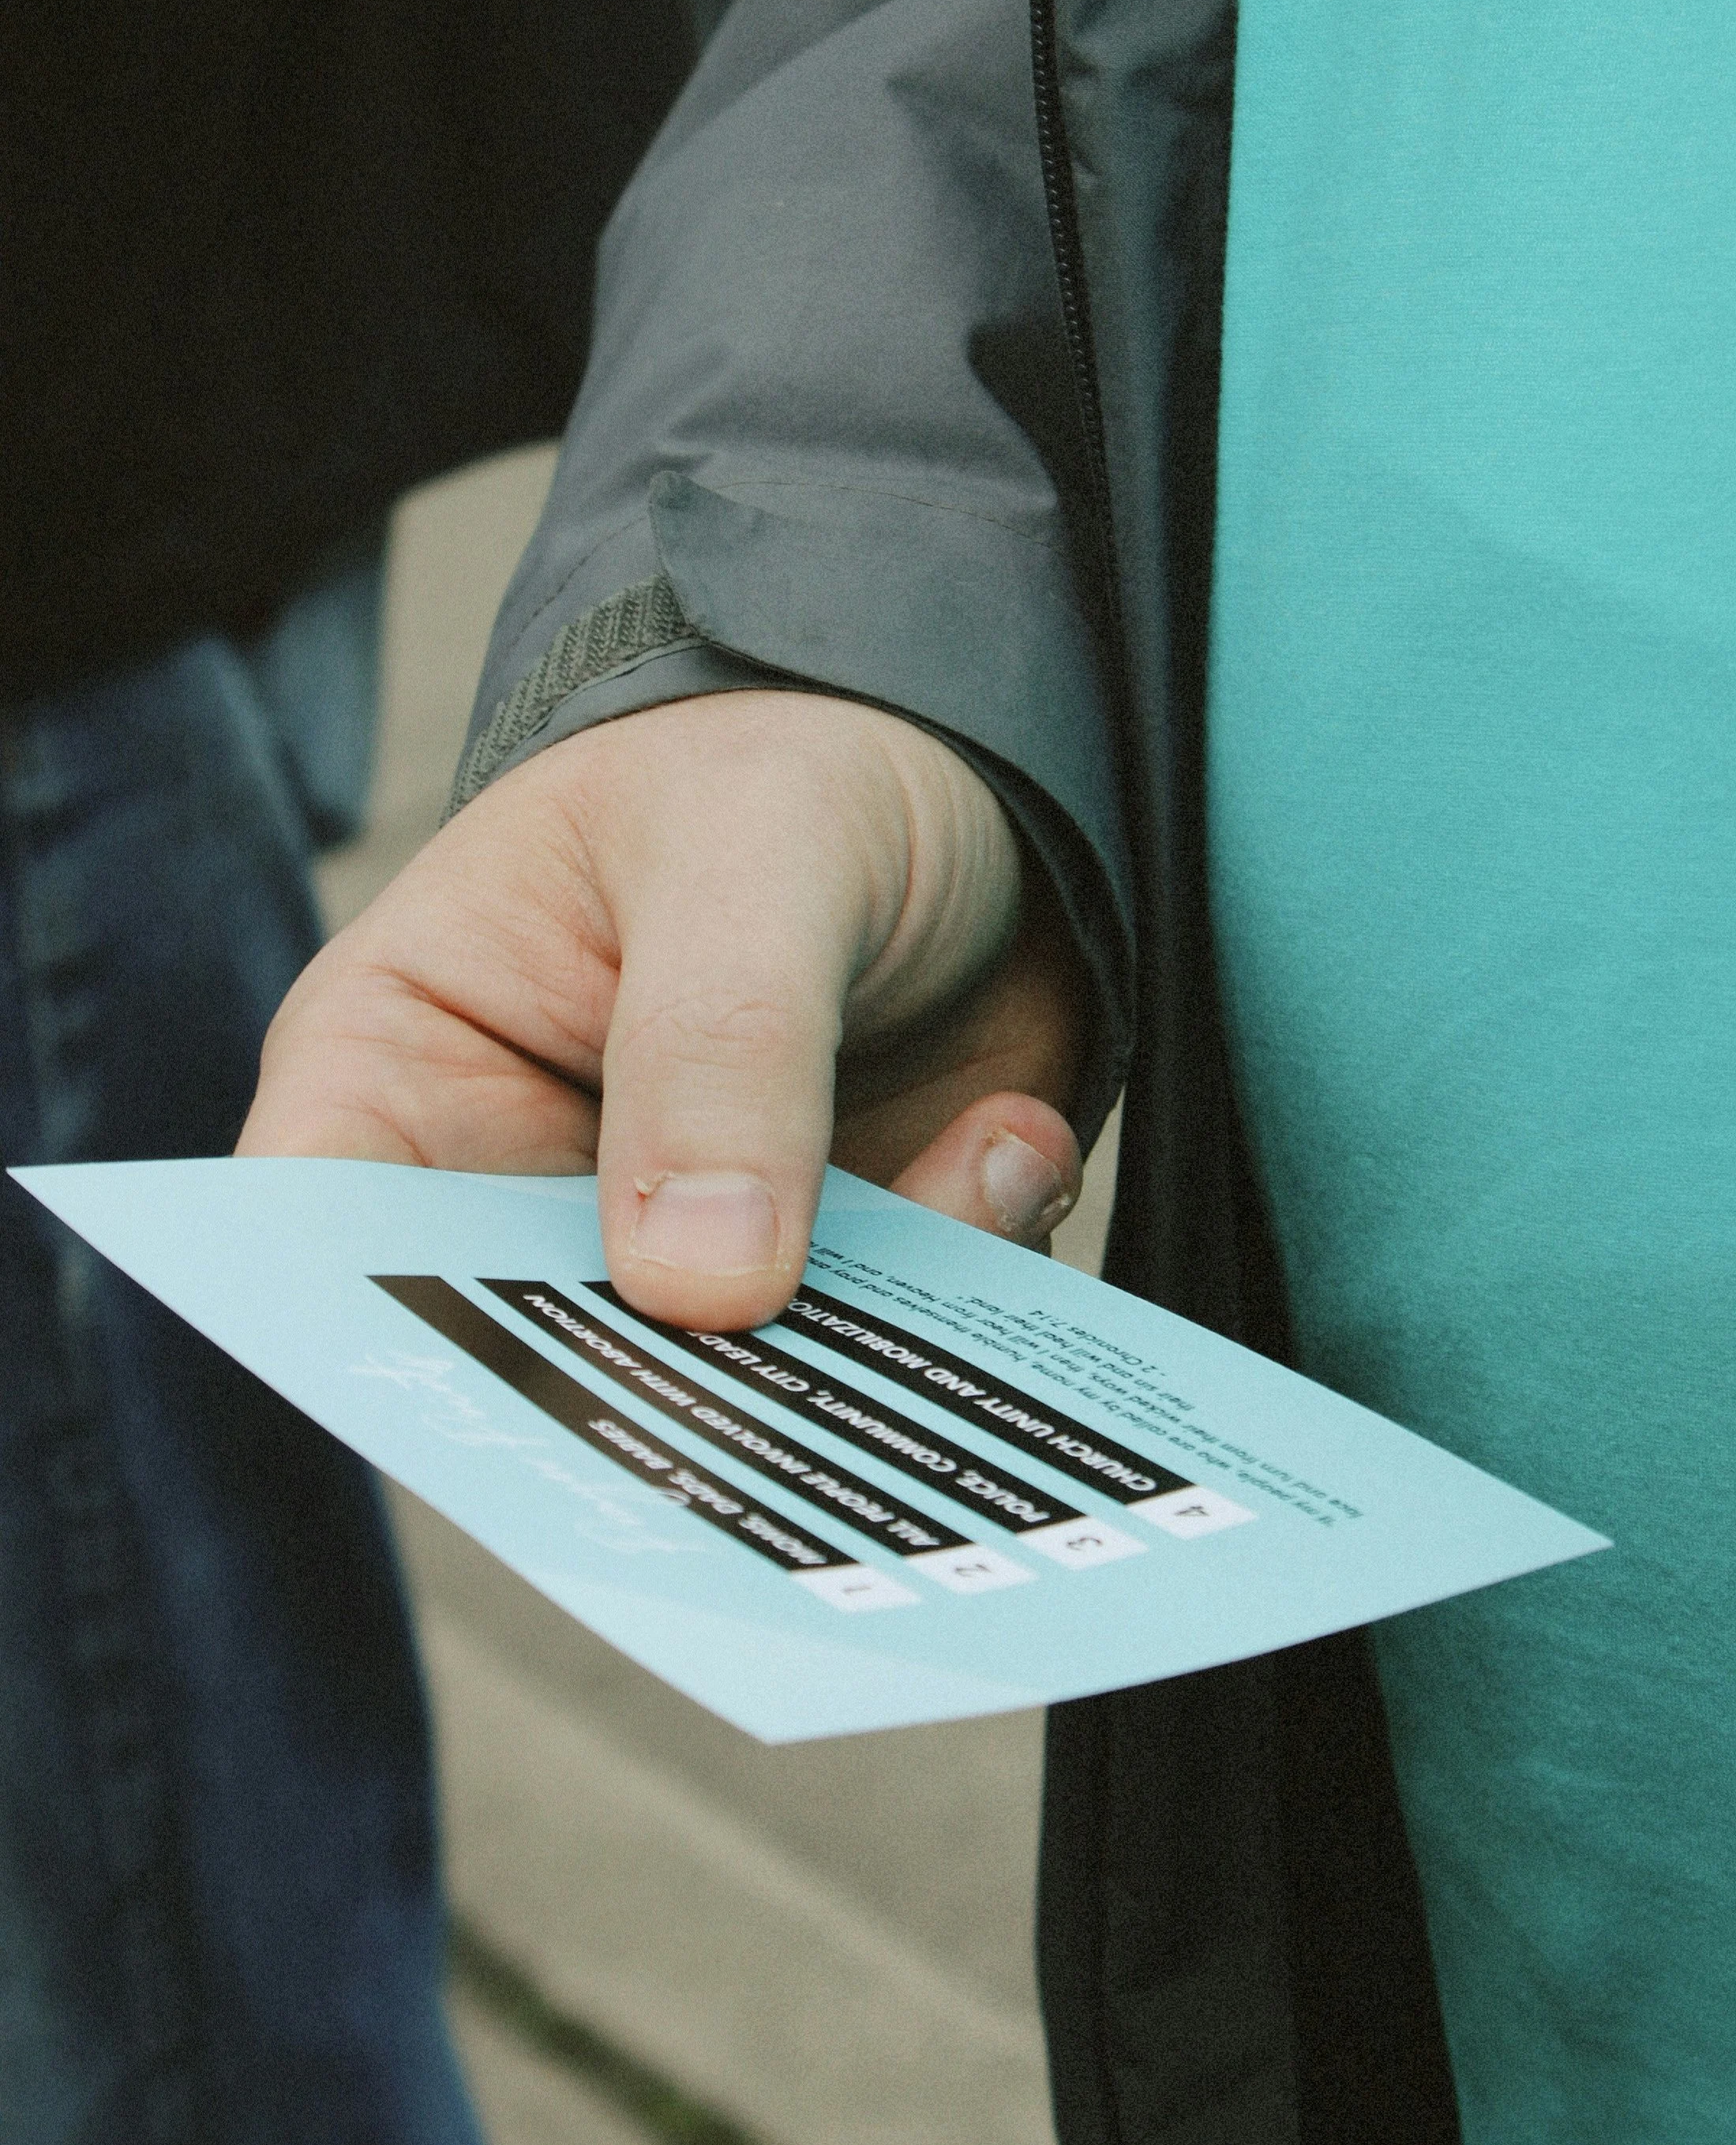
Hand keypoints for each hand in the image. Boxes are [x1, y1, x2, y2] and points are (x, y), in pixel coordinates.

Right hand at [239, 692, 1087, 1327]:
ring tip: (974, 1176)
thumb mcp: (749, 847)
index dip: (390, 1336)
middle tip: (805, 1352)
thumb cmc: (779, 757)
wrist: (963, 770)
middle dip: (681, 1388)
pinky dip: (966, 1277)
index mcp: (402, 1068)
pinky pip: (884, 1352)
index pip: (318, 1238)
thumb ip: (720, 1047)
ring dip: (865, 1331)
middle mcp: (518, 1194)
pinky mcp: (822, 1278)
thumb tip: (700, 1283)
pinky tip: (1008, 1138)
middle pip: (535, 1368)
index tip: (535, 1385)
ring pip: (738, 1384)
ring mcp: (678, 1254)